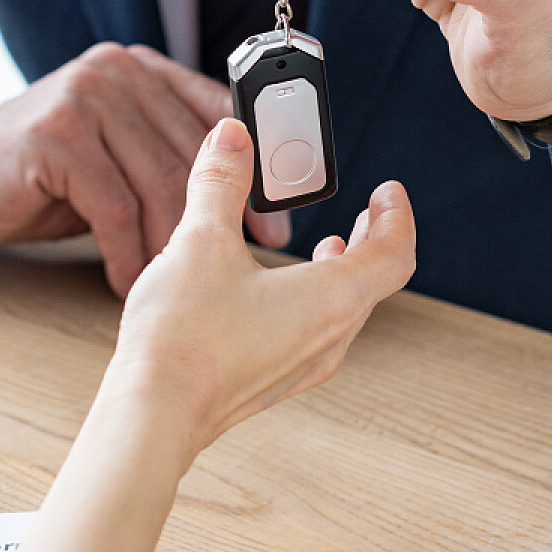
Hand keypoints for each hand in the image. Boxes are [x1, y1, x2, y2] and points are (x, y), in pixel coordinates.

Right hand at [0, 44, 290, 294]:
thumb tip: (249, 206)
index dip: (257, 169)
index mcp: (140, 69)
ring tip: (186, 291)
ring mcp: (83, 97)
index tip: (281, 222)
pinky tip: (132, 288)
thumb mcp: (112, 159)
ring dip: (176, 247)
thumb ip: (166, 160)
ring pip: (157, 183)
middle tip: (252, 266)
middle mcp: (116, 70)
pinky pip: (113, 207)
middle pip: (193, 152)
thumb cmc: (39, 179)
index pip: (219, 112)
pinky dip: (129, 255)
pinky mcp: (54, 135)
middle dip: (226, 217)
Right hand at [107, 119, 415, 456]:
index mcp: (331, 299)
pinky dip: (311, 300)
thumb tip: (232, 138)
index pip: (394, 254)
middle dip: (372, 241)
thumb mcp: (201, 241)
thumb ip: (221, 183)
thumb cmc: (185, 335)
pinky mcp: (271, 381)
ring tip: (325, 249)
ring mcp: (302, 366)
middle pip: (373, 283)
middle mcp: (328, 338)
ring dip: (341, 273)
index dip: (398, 217)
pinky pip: (313, 334)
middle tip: (366, 214)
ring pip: (343, 312)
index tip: (389, 192)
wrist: (153, 413)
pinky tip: (271, 291)